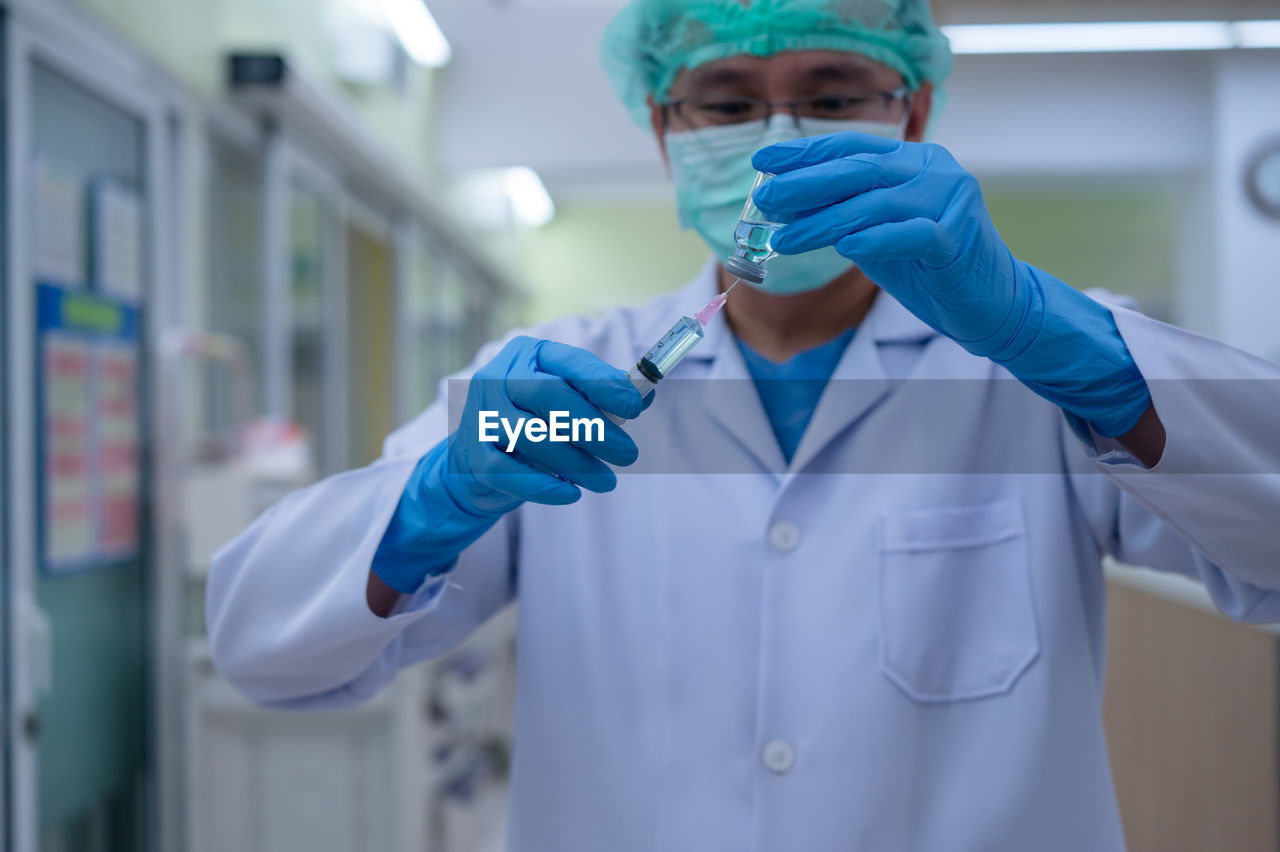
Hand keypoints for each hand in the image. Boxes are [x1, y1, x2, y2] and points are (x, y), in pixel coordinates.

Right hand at [371, 336, 644, 592]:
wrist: (474, 461)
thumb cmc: (531, 423)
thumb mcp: (564, 403)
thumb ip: (601, 397)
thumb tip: (646, 394)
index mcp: (527, 355)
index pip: (569, 362)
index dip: (604, 383)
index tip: (634, 407)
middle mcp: (498, 377)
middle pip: (550, 397)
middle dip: (595, 428)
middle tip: (628, 454)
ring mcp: (481, 414)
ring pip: (534, 437)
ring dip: (578, 463)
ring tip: (607, 482)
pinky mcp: (473, 454)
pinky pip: (511, 472)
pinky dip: (544, 486)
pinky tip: (571, 495)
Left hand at [751, 132, 1150, 438]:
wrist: (992, 302)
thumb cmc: (929, 267)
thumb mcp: (878, 233)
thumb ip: (844, 213)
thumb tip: (784, 204)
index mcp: (914, 160)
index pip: (852, 148)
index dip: (805, 153)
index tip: (762, 161)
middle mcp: (934, 170)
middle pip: (858, 170)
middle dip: (805, 184)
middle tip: (765, 199)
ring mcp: (949, 200)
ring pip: (874, 204)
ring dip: (823, 222)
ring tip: (784, 238)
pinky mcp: (956, 237)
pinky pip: (907, 234)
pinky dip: (873, 239)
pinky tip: (842, 248)